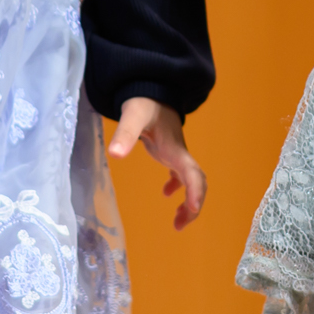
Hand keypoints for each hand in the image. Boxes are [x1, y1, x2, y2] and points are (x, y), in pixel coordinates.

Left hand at [108, 97, 207, 229]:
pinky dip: (177, 187)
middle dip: (194, 205)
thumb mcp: (133, 116)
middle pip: (197, 182)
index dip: (195, 193)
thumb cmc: (144, 102)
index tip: (192, 209)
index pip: (192, 174)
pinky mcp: (170, 152)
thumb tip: (115, 155)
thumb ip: (125, 134)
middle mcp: (180, 154)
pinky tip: (165, 195)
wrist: (151, 88)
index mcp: (175, 149)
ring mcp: (177, 153)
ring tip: (177, 222)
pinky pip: (180, 175)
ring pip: (191, 181)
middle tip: (179, 225)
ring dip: (188, 202)